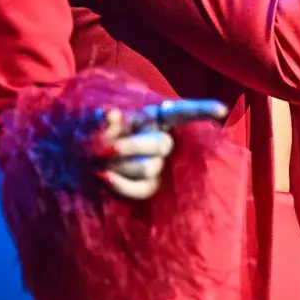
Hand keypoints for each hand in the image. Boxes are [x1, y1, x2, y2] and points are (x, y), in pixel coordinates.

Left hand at [97, 99, 227, 200]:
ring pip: (149, 168)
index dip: (201, 110)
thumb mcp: (95, 121)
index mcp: (154, 118)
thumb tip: (111, 114)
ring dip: (119, 164)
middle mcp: (162, 141)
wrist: (78, 161)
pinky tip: (105, 178)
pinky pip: (141, 189)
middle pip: (161, 145)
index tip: (222, 110)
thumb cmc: (91, 134)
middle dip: (130, 146)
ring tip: (98, 161)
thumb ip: (103, 117)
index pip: (181, 112)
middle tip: (105, 149)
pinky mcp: (149, 188)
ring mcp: (158, 167)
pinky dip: (121, 184)